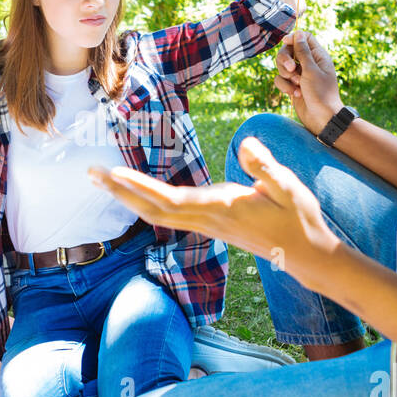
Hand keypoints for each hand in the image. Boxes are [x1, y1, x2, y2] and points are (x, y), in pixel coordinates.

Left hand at [87, 137, 340, 279]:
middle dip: (119, 192)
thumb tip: (248, 144)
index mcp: (221, 209)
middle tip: (90, 173)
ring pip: (157, 214)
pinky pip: (169, 215)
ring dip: (127, 198)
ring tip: (102, 179)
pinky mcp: (210, 225)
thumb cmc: (298, 218)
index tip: (114, 174)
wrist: (306, 253)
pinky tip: (133, 193)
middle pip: (152, 209)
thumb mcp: (289, 186)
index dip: (139, 187)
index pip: (170, 199)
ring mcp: (207, 225)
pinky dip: (145, 202)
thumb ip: (265, 166)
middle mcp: (207, 220)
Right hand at [274, 30, 344, 135]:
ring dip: (286, 76)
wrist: (322, 118)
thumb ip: (303, 51)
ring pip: (282, 66)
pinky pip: (280, 80)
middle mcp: (308, 63)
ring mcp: (299, 75)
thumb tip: (298, 33)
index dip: (293, 38)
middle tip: (291, 70)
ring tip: (296, 85)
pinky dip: (285, 87)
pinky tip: (295, 95)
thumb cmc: (321, 94)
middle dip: (285, 60)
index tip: (286, 43)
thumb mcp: (311, 70)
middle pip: (289, 50)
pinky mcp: (292, 86)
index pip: (304, 37)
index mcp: (317, 56)